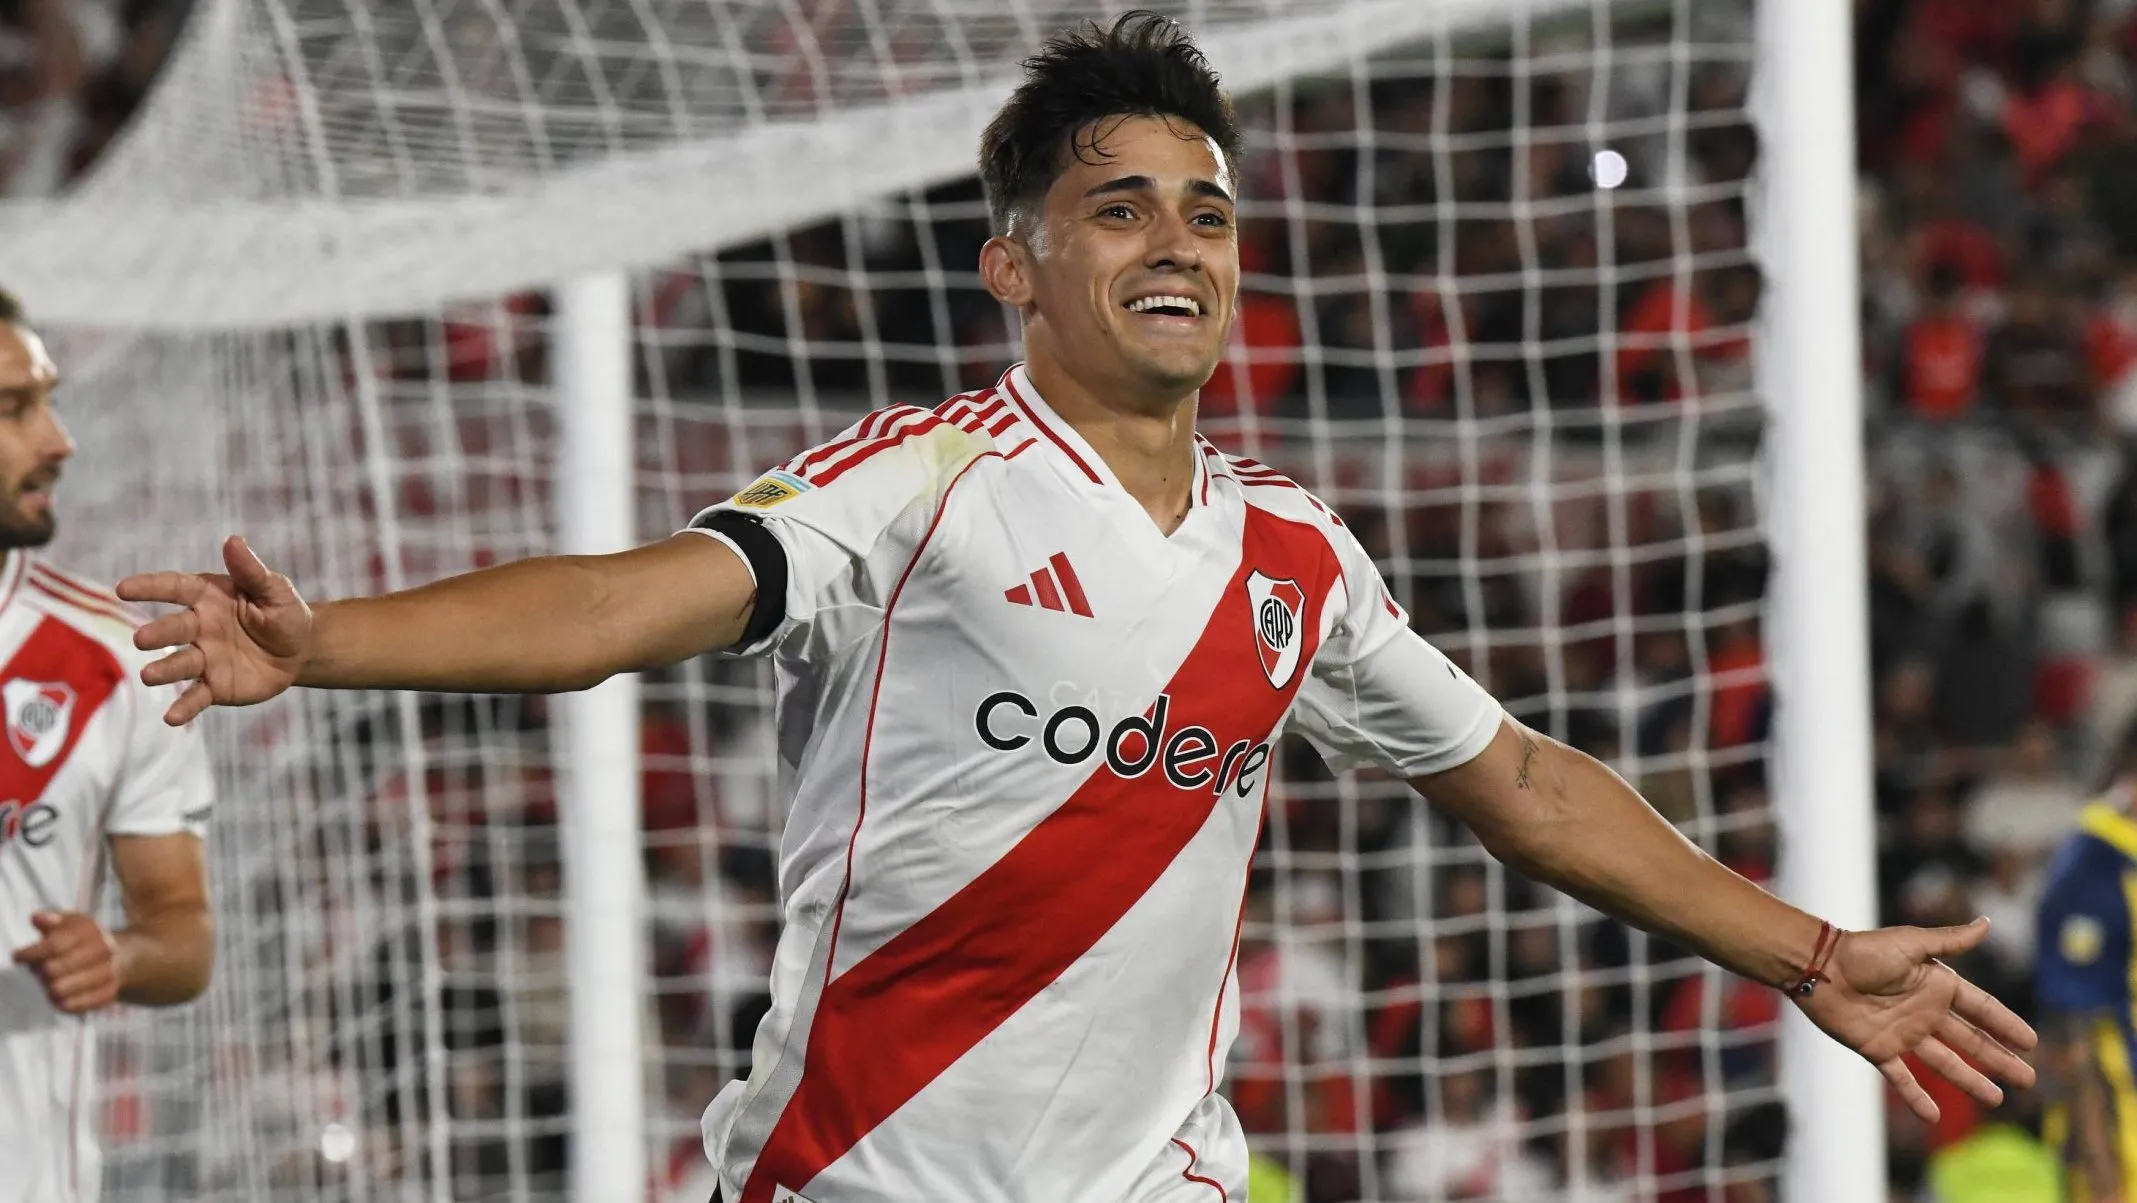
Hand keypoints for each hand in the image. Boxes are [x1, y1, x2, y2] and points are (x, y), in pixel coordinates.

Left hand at [11, 910, 119, 1012]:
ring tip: (53, 980)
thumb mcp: (66, 923)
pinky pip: (71, 1006)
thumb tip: (37, 919)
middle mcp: (104, 951)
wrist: (115, 957)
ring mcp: (108, 974)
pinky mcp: (107, 995)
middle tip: (42, 969)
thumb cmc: (78, 939)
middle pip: (54, 970)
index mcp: (90, 930)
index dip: (32, 953)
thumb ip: (50, 920)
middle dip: (41, 971)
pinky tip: (62, 993)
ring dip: (49, 987)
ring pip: (59, 990)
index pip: (55, 945)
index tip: (18, 956)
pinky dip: (60, 1002)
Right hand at [118, 535, 312, 725]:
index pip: (175, 588)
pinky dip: (183, 707)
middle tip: (141, 639)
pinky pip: (196, 697)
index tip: (123, 588)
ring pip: (179, 663)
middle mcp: (199, 627)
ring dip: (163, 670)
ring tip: (148, 676)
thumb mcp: (275, 590)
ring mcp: (204, 658)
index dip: (150, 587)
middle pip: (174, 628)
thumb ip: (251, 571)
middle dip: (157, 633)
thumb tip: (232, 540)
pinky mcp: (214, 686)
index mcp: (209, 597)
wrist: (300, 651)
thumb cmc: (283, 613)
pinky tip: (171, 718)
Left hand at [1795, 917, 2036, 1122]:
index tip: (2033, 1043)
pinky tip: (1933, 1117)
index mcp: (1937, 985)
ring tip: (1996, 1099)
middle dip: (1999, 1059)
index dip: (2006, 1024)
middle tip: (2028, 1079)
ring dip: (1970, 1080)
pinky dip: (1916, 1098)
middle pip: (1971, 1041)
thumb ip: (1950, 942)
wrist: (1819, 967)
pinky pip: (1901, 1078)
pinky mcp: (1878, 1049)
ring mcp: (1903, 1033)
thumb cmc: (1863, 951)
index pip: (1981, 1009)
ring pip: (1945, 1063)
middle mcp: (1925, 1012)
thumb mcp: (1911, 944)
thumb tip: (1987, 924)